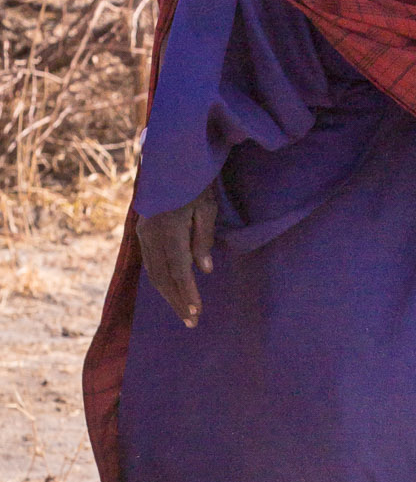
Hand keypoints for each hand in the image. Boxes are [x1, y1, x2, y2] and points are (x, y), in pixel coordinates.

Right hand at [136, 185, 218, 326]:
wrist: (170, 159)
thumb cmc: (195, 181)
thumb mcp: (207, 206)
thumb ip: (204, 239)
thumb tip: (204, 270)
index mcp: (168, 227)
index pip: (178, 269)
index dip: (187, 293)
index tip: (196, 312)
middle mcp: (151, 233)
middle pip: (162, 276)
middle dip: (177, 301)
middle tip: (191, 322)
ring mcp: (143, 232)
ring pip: (153, 272)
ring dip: (168, 294)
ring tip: (184, 312)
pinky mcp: (142, 232)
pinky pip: (150, 262)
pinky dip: (161, 280)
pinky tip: (172, 291)